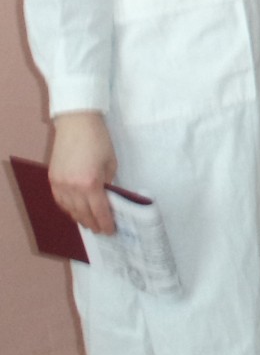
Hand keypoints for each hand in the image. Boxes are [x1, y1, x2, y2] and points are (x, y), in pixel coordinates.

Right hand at [49, 111, 116, 234]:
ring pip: (70, 210)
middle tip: (101, 230)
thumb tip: (107, 197)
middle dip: (93, 224)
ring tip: (89, 223)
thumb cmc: (98, 140)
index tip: (111, 230)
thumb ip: (109, 183)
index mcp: (90, 184)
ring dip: (80, 219)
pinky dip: (68, 209)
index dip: (105, 223)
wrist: (77, 123)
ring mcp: (60, 184)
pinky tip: (75, 211)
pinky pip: (60, 201)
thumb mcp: (110, 163)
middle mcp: (72, 188)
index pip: (99, 211)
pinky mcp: (52, 179)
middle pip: (83, 214)